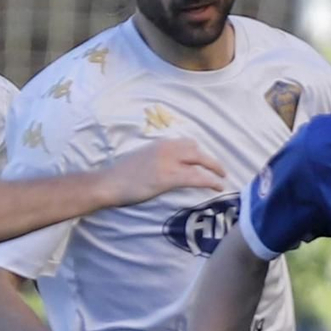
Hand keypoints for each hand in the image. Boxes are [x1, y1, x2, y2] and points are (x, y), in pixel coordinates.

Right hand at [101, 139, 225, 207]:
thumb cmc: (120, 176)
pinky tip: (217, 186)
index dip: (199, 153)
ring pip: (200, 161)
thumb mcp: (142, 160)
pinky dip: (210, 181)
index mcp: (160, 144)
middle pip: (196, 150)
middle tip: (221, 170)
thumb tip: (167, 169)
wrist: (108, 183)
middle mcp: (166, 148)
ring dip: (214, 170)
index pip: (187, 143)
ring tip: (221, 179)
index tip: (206, 161)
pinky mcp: (168, 177)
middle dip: (211, 160)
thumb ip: (157, 160)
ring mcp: (168, 162)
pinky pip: (196, 177)